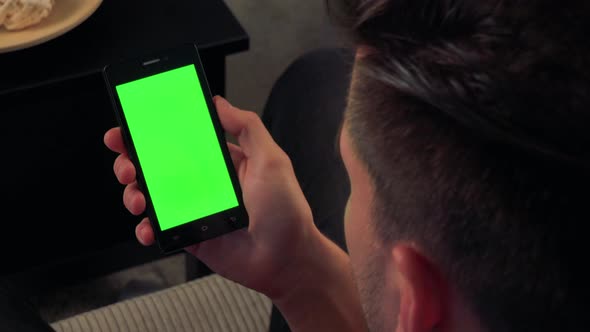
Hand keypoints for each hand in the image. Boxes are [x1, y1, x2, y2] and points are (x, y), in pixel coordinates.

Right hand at [104, 96, 315, 296]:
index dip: (153, 131)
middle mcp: (204, 182)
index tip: (131, 124)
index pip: (180, 140)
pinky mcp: (190, 235)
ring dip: (134, 193)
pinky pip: (159, 228)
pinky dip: (146, 227)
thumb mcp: (272, 160)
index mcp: (221, 161)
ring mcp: (194, 209)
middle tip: (127, 163)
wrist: (287, 259)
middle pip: (156, 166)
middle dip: (132, 161)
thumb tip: (219, 102)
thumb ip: (247, 128)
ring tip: (138, 198)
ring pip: (151, 196)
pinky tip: (148, 226)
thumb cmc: (286, 211)